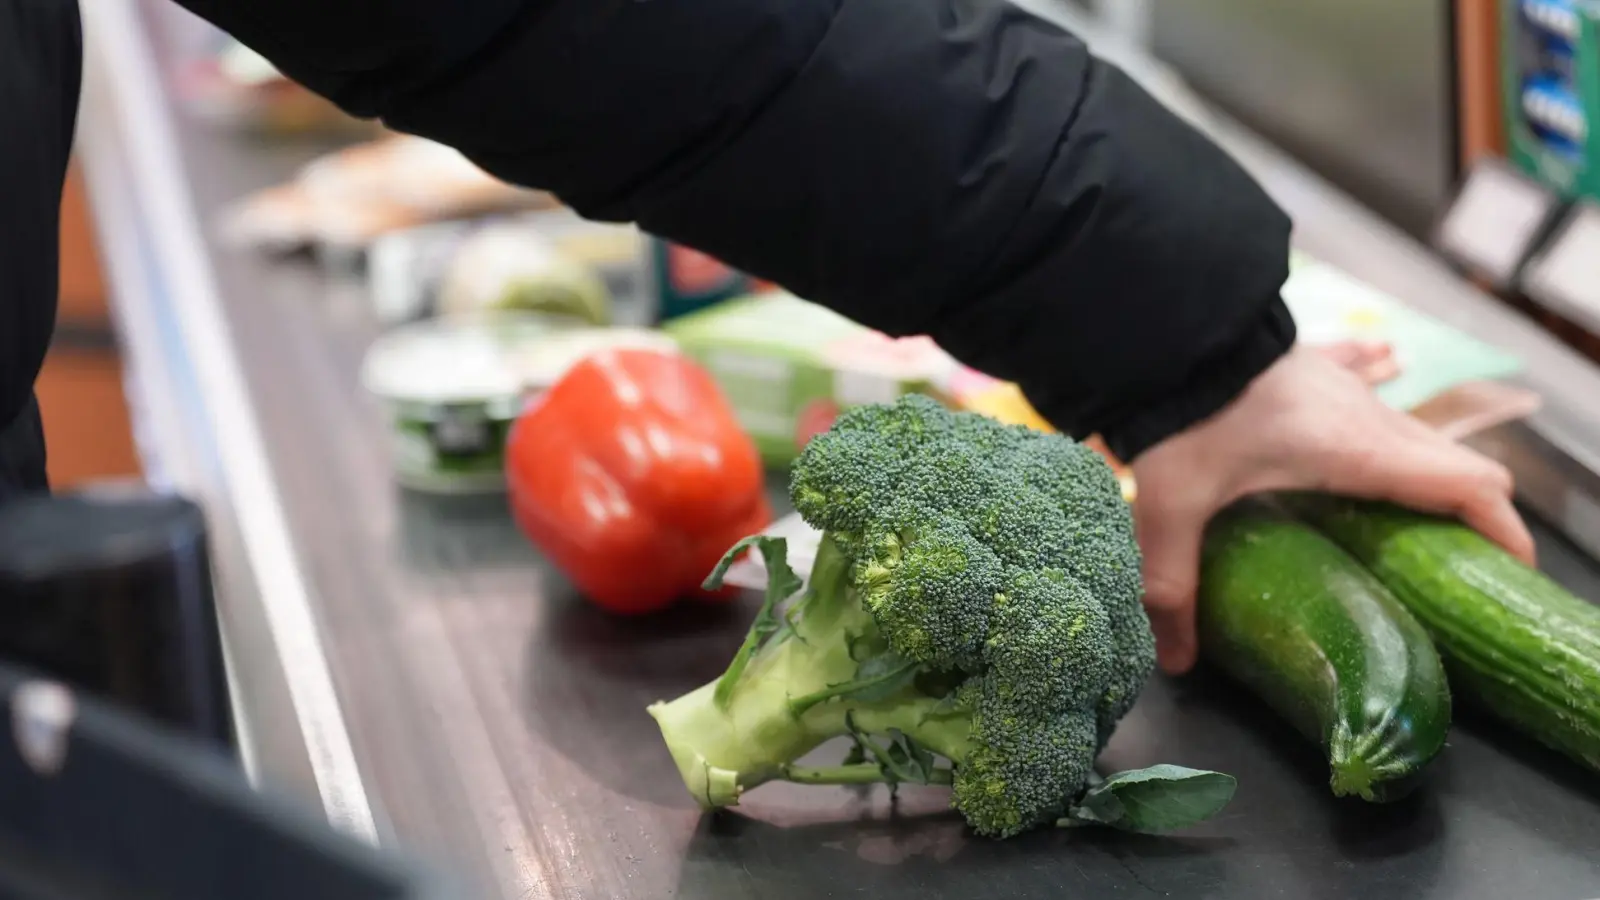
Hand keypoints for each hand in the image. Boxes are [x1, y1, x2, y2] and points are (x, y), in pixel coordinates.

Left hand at [1130, 344, 1534, 674]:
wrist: (1166, 330)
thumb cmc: (1183, 416)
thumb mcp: (1173, 508)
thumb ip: (1175, 585)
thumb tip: (1178, 660)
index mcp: (1360, 453)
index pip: (1469, 487)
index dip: (1504, 531)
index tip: (1507, 571)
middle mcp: (1370, 417)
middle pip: (1456, 464)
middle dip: (1470, 513)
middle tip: (1450, 564)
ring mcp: (1346, 384)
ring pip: (1415, 428)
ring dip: (1428, 464)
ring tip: (1411, 508)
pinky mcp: (1315, 362)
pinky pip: (1369, 373)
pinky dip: (1386, 387)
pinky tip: (1384, 377)